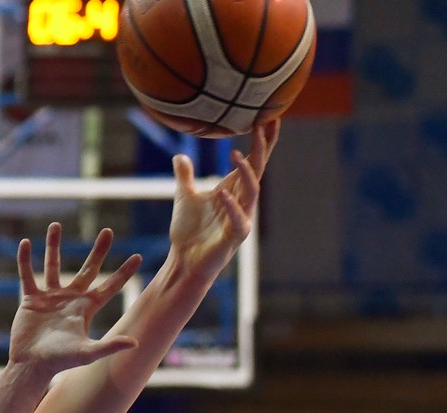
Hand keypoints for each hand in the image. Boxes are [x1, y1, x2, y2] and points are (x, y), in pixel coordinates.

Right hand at [9, 223, 141, 373]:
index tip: (138, 256)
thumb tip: (136, 343)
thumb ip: (110, 346)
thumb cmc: (60, 361)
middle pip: (88, 269)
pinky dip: (25, 260)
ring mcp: (50, 297)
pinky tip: (25, 244)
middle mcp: (71, 298)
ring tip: (55, 225)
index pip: (110, 286)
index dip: (124, 272)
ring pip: (53, 265)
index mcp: (86, 308)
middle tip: (108, 231)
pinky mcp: (30, 299)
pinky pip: (27, 275)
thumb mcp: (88, 353)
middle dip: (99, 250)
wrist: (32, 365)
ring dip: (54, 245)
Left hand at [167, 119, 279, 276]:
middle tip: (263, 124)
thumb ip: (185, 176)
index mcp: (233, 190)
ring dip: (246, 173)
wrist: (184, 261)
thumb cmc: (189, 231)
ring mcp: (241, 219)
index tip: (267, 117)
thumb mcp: (184, 197)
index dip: (261, 141)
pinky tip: (222, 193)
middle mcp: (242, 202)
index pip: (253, 161)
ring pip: (252, 192)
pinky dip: (231, 206)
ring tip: (236, 154)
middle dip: (262, 147)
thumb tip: (180, 155)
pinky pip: (239, 220)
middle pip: (258, 170)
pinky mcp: (234, 238)